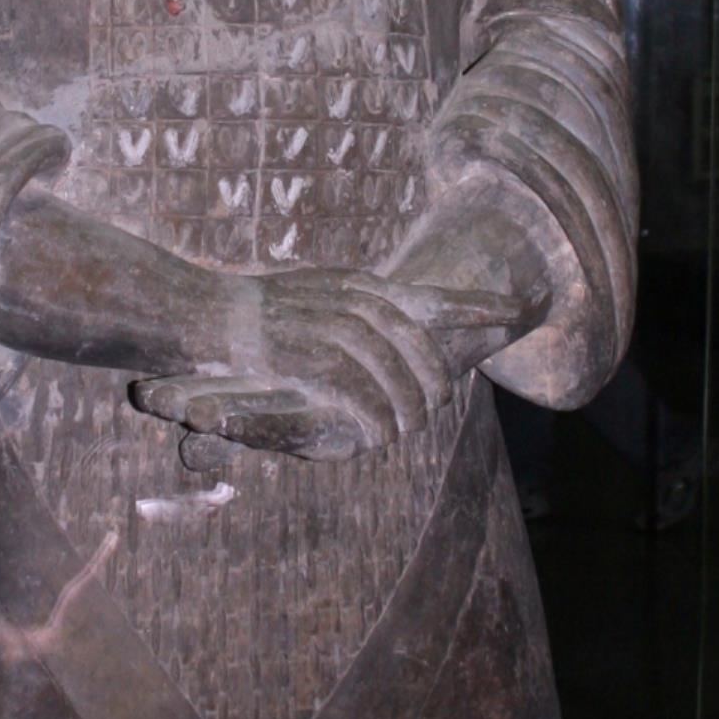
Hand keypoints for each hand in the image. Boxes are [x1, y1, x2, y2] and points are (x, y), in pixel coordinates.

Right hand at [132, 267, 512, 460]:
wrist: (202, 314)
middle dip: (434, 382)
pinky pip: (366, 394)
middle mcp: (358, 302)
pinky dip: (377, 417)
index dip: (480, 305)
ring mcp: (339, 328)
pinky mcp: (317, 358)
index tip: (517, 312)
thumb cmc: (253, 313)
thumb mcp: (313, 296)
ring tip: (405, 426)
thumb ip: (354, 310)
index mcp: (361, 286)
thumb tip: (392, 332)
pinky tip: (379, 432)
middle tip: (432, 408)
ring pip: (398, 377)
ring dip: (407, 409)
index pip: (435, 296)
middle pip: (422, 348)